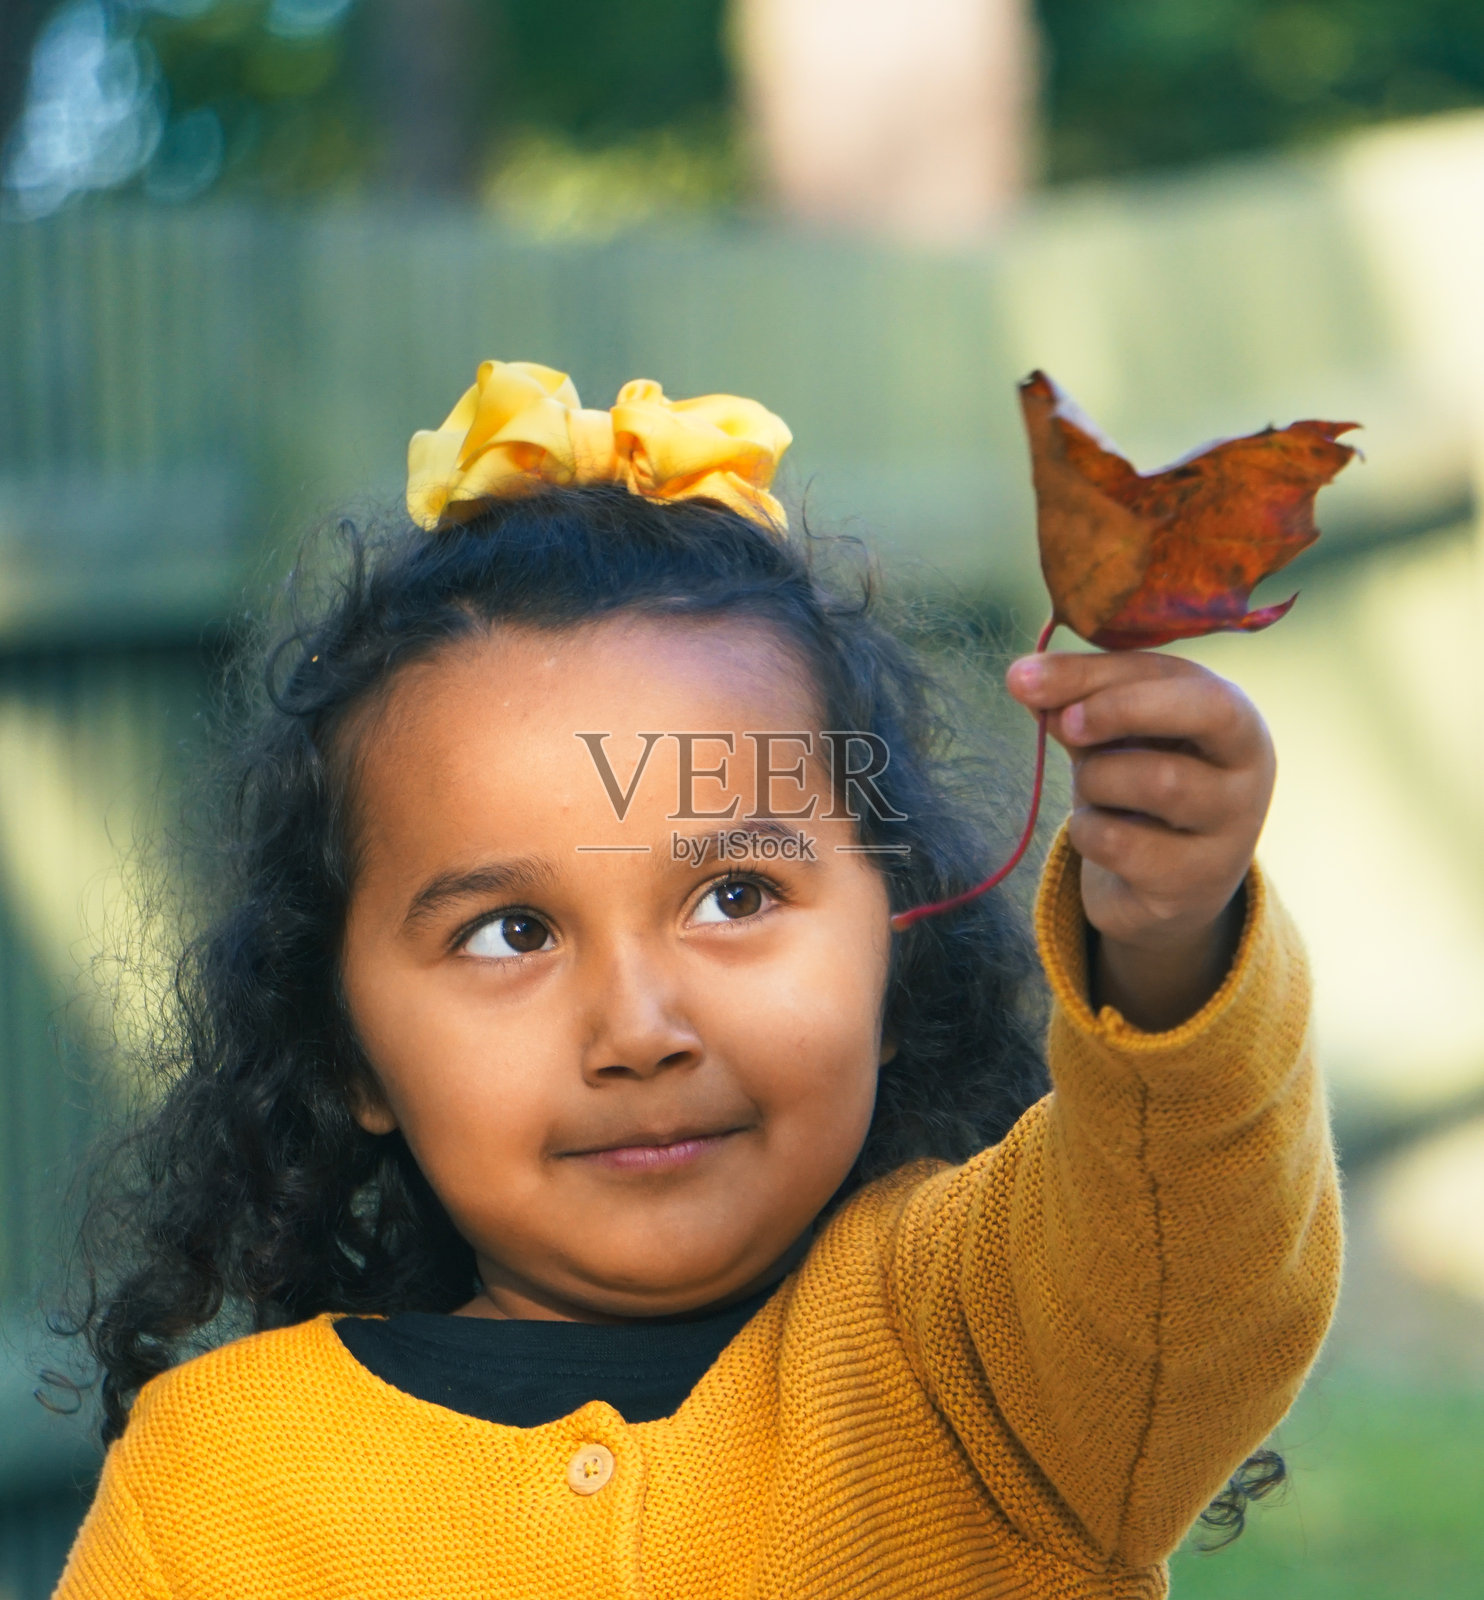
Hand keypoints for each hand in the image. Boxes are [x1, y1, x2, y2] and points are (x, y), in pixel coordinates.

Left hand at [1006, 650, 1274, 1031]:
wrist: (1169, 885)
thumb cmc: (1140, 786)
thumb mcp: (1112, 735)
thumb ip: (1077, 701)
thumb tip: (1024, 677)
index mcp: (1231, 712)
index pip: (1172, 671)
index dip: (1096, 672)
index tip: (1030, 678)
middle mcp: (1250, 765)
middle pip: (1207, 711)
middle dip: (1120, 708)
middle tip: (1065, 722)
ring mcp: (1233, 826)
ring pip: (1160, 780)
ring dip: (1098, 780)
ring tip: (1094, 790)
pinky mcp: (1196, 881)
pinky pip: (1121, 842)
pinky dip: (1088, 832)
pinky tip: (1099, 835)